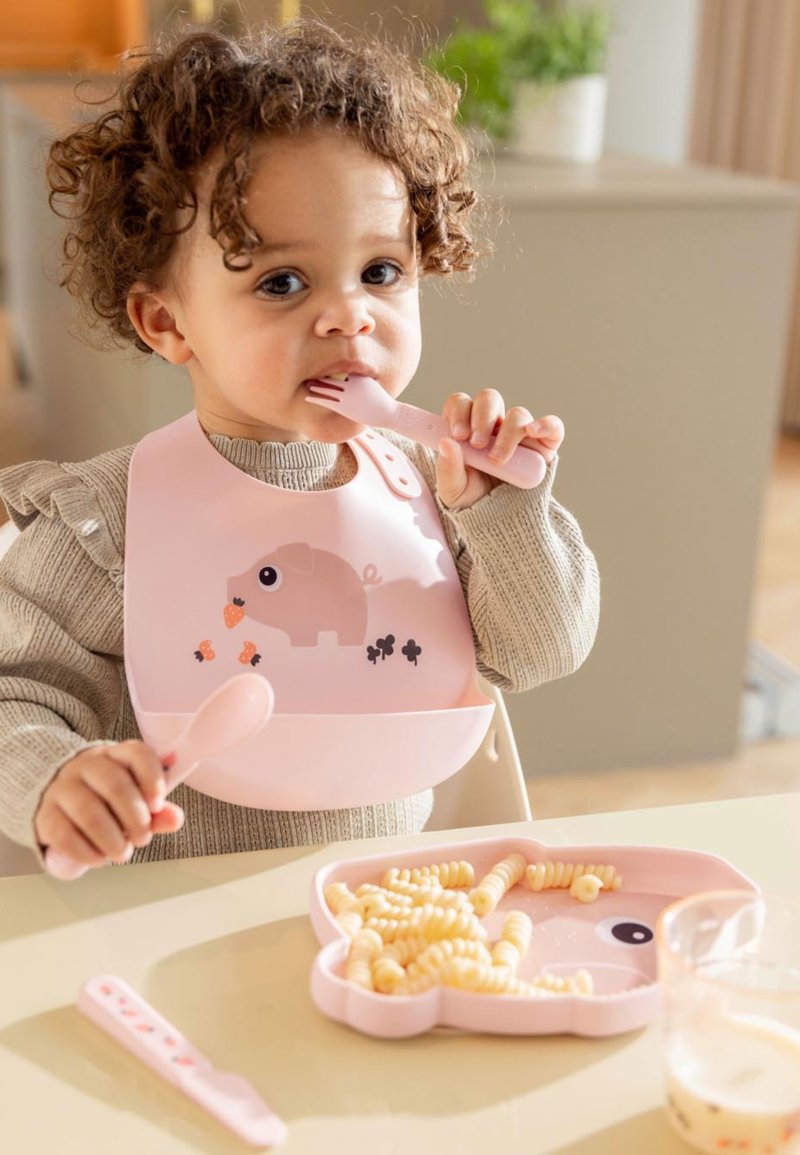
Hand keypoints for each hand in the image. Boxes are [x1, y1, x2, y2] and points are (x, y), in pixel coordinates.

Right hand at [35, 742, 184, 868]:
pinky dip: (85, 851)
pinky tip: (98, 859)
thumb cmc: (105, 801)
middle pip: (114, 784)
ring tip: (122, 853)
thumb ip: (156, 811)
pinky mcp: (44, 814)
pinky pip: (63, 833)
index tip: (158, 804)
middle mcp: (86, 765)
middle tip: (143, 839)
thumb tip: (174, 819)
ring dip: (111, 838)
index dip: (151, 778)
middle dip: (134, 817)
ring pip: (88, 810)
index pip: (136, 754)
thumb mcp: (133, 801)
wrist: (58, 801)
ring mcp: (62, 787)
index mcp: (115, 755)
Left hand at [435, 389, 564, 509]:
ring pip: (517, 414)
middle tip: (476, 443)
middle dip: (481, 417)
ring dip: (506, 434)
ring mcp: (520, 435)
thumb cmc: (474, 501)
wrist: (499, 524)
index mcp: (467, 429)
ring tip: (497, 460)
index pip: (461, 404)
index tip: (456, 434)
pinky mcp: (544, 446)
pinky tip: (533, 431)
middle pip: (489, 399)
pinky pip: (552, 427)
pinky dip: (545, 425)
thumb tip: (445, 442)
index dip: (459, 412)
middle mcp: (493, 426)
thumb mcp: (452, 491)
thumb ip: (446, 468)